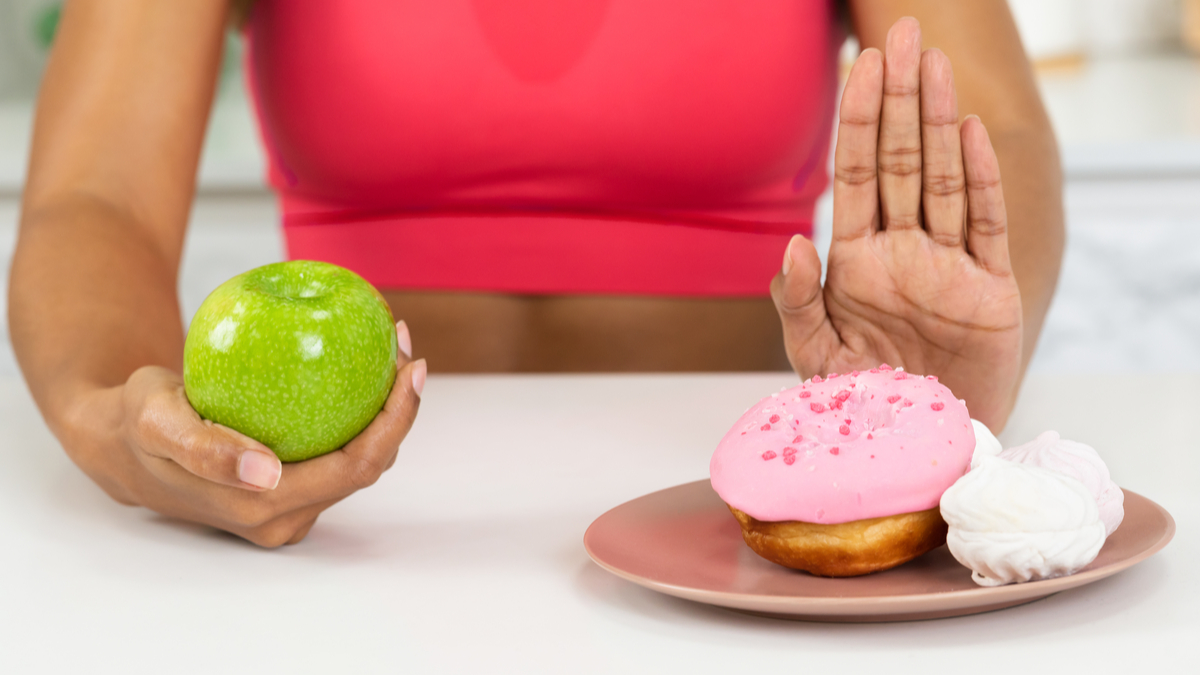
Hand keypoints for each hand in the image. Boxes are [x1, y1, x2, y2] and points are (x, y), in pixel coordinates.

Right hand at [66, 321, 424, 546]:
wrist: (121, 442)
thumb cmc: (138, 425)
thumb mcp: (158, 424)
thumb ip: (206, 451)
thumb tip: (266, 472)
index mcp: (264, 509)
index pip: (354, 468)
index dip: (394, 422)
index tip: (410, 367)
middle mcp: (284, 517)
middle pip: (368, 465)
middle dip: (399, 409)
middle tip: (404, 346)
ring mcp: (290, 506)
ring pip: (359, 459)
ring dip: (384, 410)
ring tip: (392, 351)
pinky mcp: (290, 487)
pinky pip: (338, 450)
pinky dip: (359, 412)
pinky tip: (363, 367)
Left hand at [770, 18, 1021, 429]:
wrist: (922, 449)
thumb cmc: (864, 407)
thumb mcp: (815, 358)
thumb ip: (796, 303)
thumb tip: (791, 243)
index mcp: (856, 261)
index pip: (856, 175)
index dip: (857, 121)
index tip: (858, 65)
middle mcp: (902, 251)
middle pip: (901, 161)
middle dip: (898, 100)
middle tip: (901, 34)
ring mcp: (947, 265)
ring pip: (943, 179)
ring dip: (937, 121)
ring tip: (931, 63)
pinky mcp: (989, 291)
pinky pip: (983, 225)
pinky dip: (978, 180)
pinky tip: (968, 132)